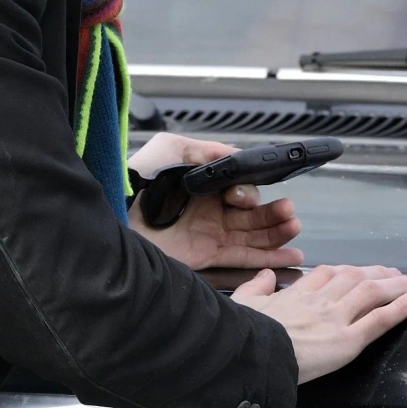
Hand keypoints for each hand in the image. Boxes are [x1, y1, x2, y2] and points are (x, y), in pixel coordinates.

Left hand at [128, 134, 302, 271]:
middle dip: (274, 212)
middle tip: (288, 211)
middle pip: (253, 213)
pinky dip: (269, 258)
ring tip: (293, 226)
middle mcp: (209, 209)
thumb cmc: (134, 180)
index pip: (241, 187)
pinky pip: (244, 258)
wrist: (113, 218)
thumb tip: (235, 154)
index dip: (249, 190)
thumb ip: (206, 149)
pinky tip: (288, 255)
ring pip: (254, 235)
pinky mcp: (206, 255)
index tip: (240, 193)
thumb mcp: (171, 149)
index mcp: (204, 184)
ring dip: (277, 232)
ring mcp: (209, 233)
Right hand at [233, 264, 406, 382]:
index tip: (356, 272)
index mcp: (298, 294)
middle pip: (355, 278)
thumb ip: (256, 287)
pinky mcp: (349, 339)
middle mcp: (322, 300)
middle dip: (377, 274)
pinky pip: (381, 318)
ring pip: (373, 292)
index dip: (346, 272)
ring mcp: (338, 318)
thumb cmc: (245, 333)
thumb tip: (265, 274)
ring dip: (396, 285)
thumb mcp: (244, 303)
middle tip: (394, 274)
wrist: (251, 355)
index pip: (328, 275)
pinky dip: (402, 306)